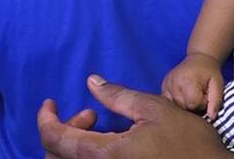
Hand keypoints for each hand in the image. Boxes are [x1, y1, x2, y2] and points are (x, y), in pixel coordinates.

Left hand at [38, 74, 227, 158]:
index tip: (49, 103)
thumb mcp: (153, 109)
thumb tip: (91, 82)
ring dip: (75, 145)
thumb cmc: (187, 141)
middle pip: (57, 158)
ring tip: (100, 126)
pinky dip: (87, 155)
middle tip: (90, 114)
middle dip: (64, 131)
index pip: (56, 140)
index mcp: (107, 154)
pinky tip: (109, 143)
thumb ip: (117, 96)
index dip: (46, 119)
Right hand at [162, 52, 223, 118]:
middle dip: (193, 105)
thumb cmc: (209, 72)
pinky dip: (177, 103)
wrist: (199, 59)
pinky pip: (169, 104)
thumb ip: (216, 100)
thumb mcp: (217, 84)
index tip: (205, 95)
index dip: (202, 103)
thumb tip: (211, 117)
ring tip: (191, 94)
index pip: (193, 104)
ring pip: (176, 107)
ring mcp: (166, 85)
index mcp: (187, 80)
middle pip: (184, 107)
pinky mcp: (163, 87)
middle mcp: (174, 83)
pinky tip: (183, 96)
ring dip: (185, 105)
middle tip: (199, 94)